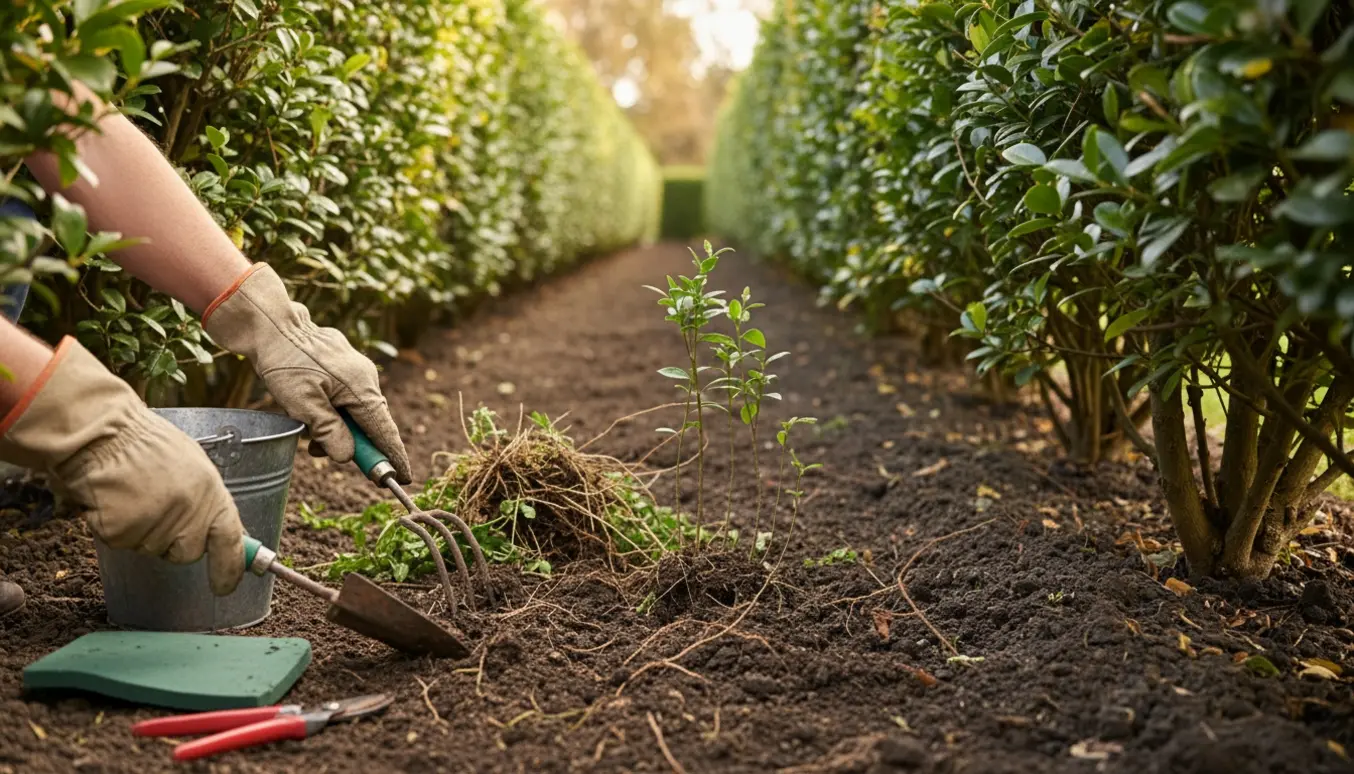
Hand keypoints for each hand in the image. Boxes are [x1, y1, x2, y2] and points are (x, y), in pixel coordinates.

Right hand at [0, 338, 243, 594]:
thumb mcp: (194, 466)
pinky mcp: (122, 534)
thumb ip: (209, 501)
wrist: (102, 434)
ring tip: (135, 494)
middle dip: (176, 541)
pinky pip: (124, 543)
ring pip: (153, 549)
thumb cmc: (147, 444)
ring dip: (145, 531)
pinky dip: (118, 527)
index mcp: (211, 495)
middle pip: (187, 553)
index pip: (231, 543)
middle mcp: (187, 515)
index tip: (226, 585)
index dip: (230, 569)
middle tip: (159, 509)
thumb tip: (224, 532)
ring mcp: (154, 526)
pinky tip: (116, 499)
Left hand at [203, 264, 411, 482]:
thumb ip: (329, 432)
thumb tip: (347, 457)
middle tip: (326, 454)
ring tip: (308, 435)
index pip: (385, 432)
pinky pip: (346, 396)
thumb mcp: (303, 404)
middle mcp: (366, 379)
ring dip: (338, 427)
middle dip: (354, 444)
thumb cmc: (285, 363)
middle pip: (370, 423)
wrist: (272, 325)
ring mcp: (356, 370)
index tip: (404, 479)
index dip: (393, 457)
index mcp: (362, 389)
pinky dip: (333, 411)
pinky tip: (310, 412)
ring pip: (355, 411)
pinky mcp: (343, 366)